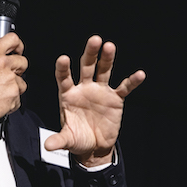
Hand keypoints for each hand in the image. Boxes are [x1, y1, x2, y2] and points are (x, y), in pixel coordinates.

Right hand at [0, 33, 27, 126]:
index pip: (12, 39)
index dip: (18, 45)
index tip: (18, 50)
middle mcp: (2, 64)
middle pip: (22, 62)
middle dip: (18, 70)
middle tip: (8, 77)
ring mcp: (10, 79)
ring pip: (22, 82)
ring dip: (14, 88)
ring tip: (0, 93)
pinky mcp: (14, 93)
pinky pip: (19, 98)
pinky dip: (12, 102)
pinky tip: (0, 101)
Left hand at [43, 35, 144, 166]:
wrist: (95, 147)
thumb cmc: (77, 139)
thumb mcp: (67, 140)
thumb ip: (58, 140)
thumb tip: (47, 146)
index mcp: (69, 95)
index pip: (64, 78)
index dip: (64, 69)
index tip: (63, 59)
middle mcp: (84, 88)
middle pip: (86, 67)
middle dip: (90, 54)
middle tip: (94, 40)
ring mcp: (100, 91)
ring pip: (104, 71)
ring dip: (107, 59)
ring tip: (109, 46)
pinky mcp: (115, 99)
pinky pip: (124, 88)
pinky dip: (131, 81)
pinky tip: (139, 74)